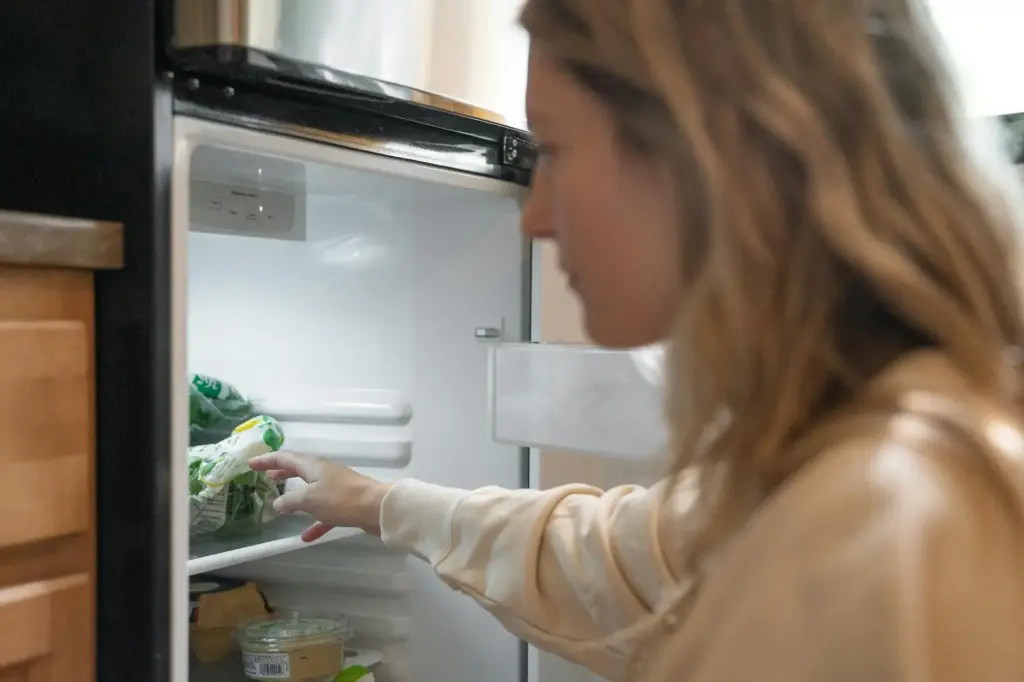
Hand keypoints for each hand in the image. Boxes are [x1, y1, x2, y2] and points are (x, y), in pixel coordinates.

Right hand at [248, 452, 391, 541]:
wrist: (377, 509)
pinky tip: (306, 537)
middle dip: (282, 473)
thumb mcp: (309, 499)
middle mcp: (324, 472)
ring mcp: (336, 487)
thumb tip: (277, 503)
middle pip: (299, 469)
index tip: (251, 464)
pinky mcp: (345, 504)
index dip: (267, 460)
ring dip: (296, 496)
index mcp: (313, 465)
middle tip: (266, 477)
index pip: (285, 458)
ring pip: (311, 490)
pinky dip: (314, 521)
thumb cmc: (341, 499)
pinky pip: (324, 512)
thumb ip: (290, 501)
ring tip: (281, 505)